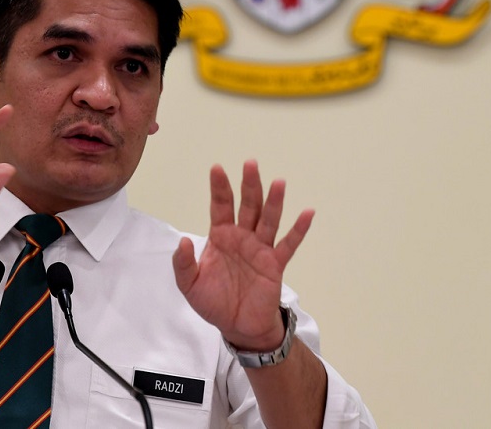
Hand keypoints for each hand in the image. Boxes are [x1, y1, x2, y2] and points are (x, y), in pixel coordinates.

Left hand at [172, 161, 313, 350]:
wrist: (237, 327)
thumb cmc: (213, 302)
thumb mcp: (189, 285)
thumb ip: (183, 263)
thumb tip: (183, 240)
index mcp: (221, 237)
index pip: (221, 206)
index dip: (220, 188)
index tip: (217, 168)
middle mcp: (242, 237)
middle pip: (248, 205)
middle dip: (249, 185)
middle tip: (251, 163)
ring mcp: (260, 249)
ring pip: (268, 220)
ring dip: (273, 201)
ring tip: (278, 182)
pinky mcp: (275, 264)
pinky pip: (288, 244)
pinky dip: (298, 230)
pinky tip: (307, 213)